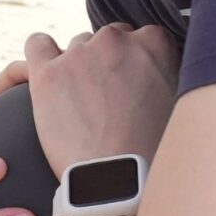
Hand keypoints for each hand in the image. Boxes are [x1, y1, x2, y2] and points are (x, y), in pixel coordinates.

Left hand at [24, 25, 179, 176]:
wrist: (122, 179)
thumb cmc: (154, 148)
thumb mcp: (179, 99)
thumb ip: (165, 71)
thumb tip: (156, 67)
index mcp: (155, 43)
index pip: (139, 37)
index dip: (134, 62)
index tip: (132, 84)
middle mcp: (116, 40)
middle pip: (105, 41)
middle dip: (105, 64)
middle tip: (106, 98)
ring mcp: (80, 54)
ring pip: (75, 46)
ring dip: (75, 67)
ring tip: (79, 102)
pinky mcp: (47, 73)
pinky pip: (36, 45)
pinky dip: (38, 56)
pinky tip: (41, 78)